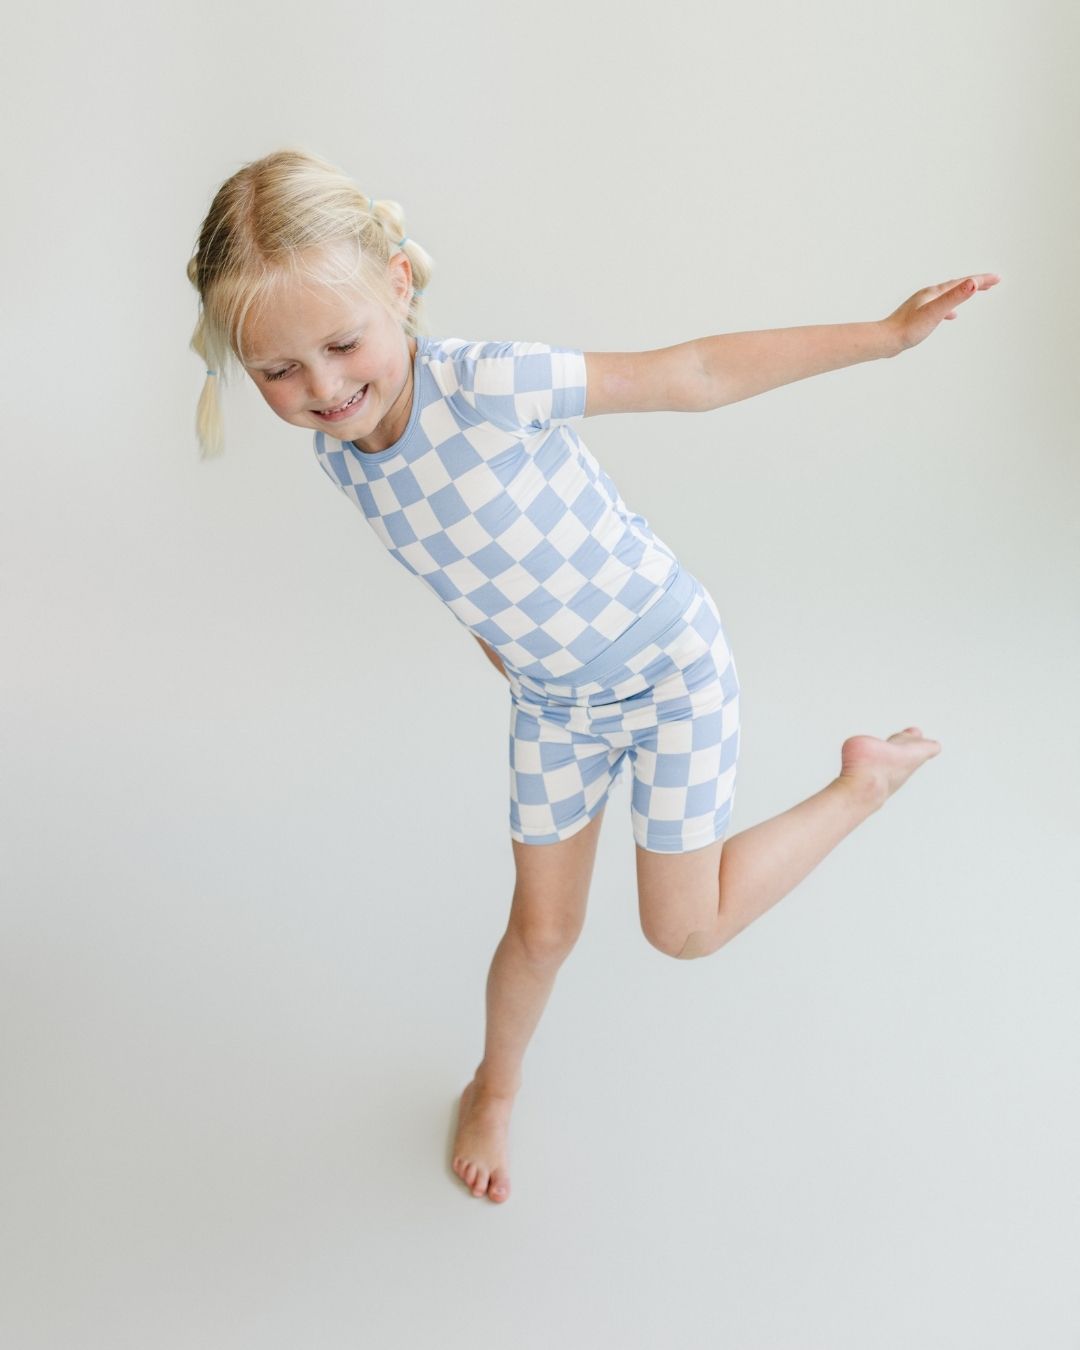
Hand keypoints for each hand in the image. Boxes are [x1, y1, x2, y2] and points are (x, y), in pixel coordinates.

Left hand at [882, 273, 1000, 353]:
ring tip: (974, 293)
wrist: (885, 341)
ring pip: (948, 296)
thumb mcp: (936, 312)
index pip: (963, 282)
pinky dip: (949, 308)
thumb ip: (954, 298)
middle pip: (956, 285)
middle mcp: (928, 295)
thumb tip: (973, 283)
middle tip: (993, 283)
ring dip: (962, 293)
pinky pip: (938, 308)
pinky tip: (950, 316)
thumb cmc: (908, 329)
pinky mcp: (917, 317)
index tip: (998, 278)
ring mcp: (921, 305)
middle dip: (975, 283)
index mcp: (934, 292)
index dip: (981, 280)